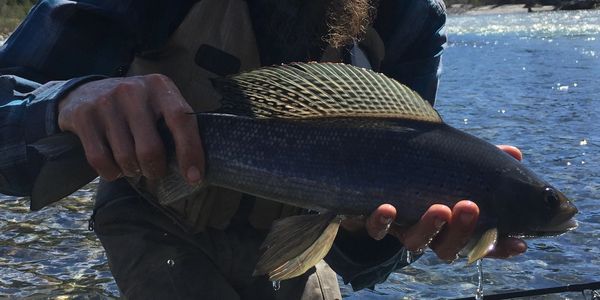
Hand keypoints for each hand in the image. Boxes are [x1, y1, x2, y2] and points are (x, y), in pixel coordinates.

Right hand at [58, 75, 203, 183]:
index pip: (182, 119)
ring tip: (133, 165)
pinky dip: (111, 172)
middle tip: (155, 171)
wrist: (85, 92)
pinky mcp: (84, 116)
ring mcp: (106, 102)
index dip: (190, 151)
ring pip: (126, 158)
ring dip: (132, 171)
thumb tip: (194, 168)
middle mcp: (133, 91)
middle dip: (155, 169)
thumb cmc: (134, 107)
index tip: (194, 177)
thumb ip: (176, 126)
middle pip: (151, 148)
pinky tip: (115, 168)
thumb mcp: (159, 104)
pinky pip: (100, 160)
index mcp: (160, 87)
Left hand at [354, 145, 526, 261]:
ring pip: (416, 242)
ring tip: (439, 209)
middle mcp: (429, 234)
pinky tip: (388, 208)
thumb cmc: (423, 175)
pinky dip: (382, 220)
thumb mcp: (454, 166)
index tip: (518, 244)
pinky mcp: (376, 223)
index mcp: (451, 225)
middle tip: (470, 207)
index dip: (500, 247)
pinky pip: (377, 229)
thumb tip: (513, 153)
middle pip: (448, 247)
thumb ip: (482, 163)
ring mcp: (402, 229)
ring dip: (429, 228)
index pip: (481, 243)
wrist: (372, 177)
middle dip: (462, 230)